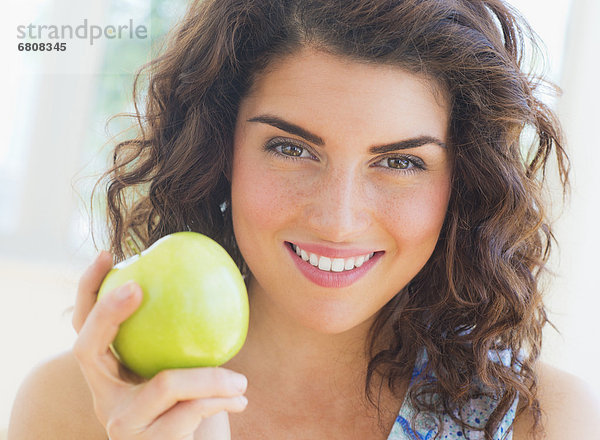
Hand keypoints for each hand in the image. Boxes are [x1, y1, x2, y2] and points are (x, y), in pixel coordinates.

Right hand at [72, 251, 247, 439]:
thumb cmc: (197, 405)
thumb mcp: (190, 366)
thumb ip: (189, 333)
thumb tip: (217, 271)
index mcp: (111, 373)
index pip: (85, 327)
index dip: (88, 289)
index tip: (108, 254)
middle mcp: (104, 397)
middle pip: (86, 348)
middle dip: (107, 312)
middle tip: (138, 288)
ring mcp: (120, 424)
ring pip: (164, 384)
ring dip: (211, 378)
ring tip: (240, 380)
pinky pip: (189, 411)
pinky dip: (221, 401)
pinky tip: (240, 400)